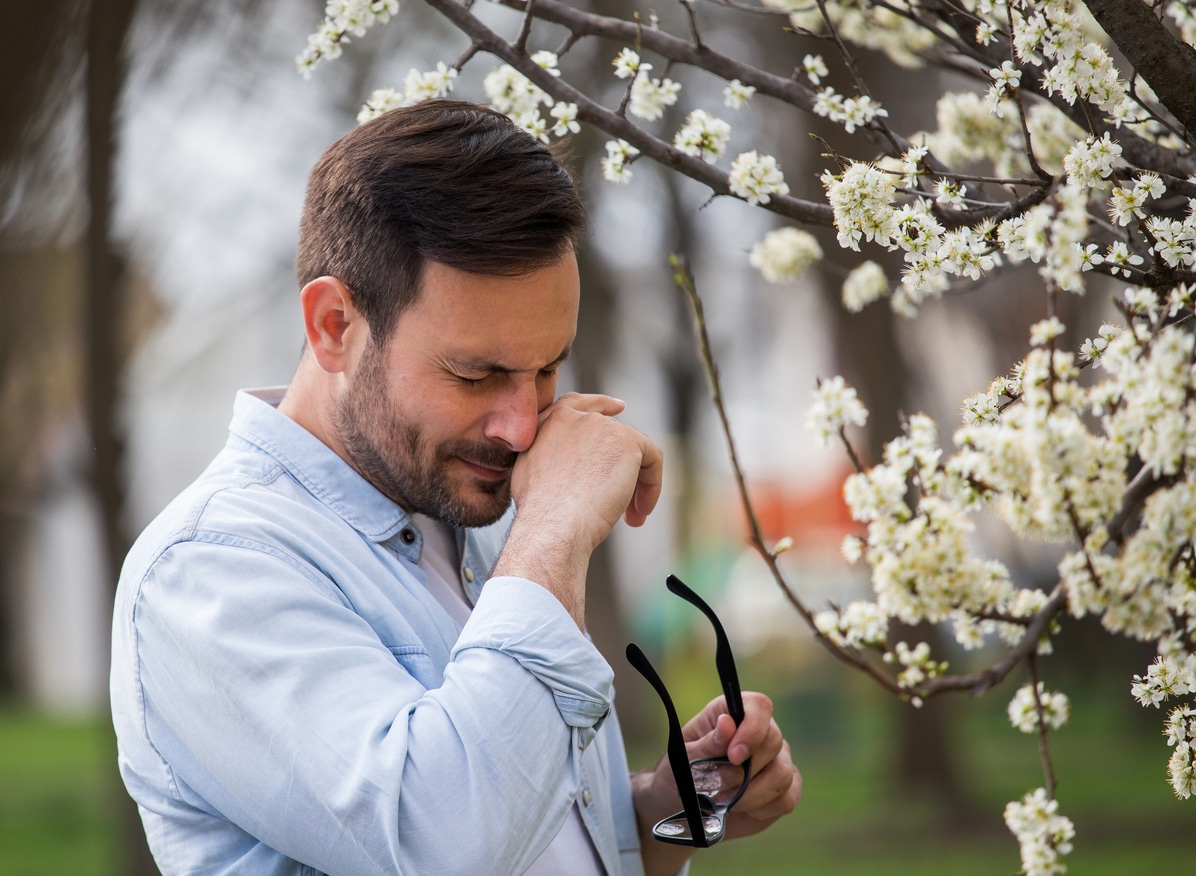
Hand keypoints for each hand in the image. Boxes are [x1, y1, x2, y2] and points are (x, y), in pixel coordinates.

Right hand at [493, 393, 663, 624]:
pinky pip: (652, 459)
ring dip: (635, 486)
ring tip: (631, 518)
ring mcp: (602, 425)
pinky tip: (640, 512)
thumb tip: (571, 471)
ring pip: (633, 452)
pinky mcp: (627, 440)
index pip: (578, 404)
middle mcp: (575, 417)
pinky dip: (652, 486)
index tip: (619, 408)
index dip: (601, 406)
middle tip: (625, 505)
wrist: (551, 525)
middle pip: (612, 435)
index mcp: (549, 423)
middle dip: (620, 469)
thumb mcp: (532, 475)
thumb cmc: (539, 514)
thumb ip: (551, 459)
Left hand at [632, 692, 801, 875]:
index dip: (752, 728)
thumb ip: (708, 743)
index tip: (733, 756)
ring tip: (727, 801)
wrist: (683, 808)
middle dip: (746, 771)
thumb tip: (727, 723)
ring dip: (752, 794)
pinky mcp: (785, 788)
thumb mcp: (685, 758)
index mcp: (733, 714)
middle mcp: (761, 732)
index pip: (759, 706)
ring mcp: (777, 759)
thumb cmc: (682, 773)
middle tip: (720, 786)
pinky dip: (763, 809)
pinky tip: (743, 809)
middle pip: (774, 741)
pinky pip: (787, 798)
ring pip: (783, 773)